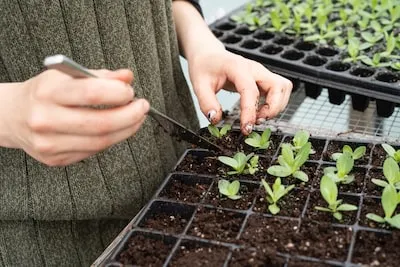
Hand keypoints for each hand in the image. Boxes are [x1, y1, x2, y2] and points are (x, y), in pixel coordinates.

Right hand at [0, 69, 148, 165]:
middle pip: (101, 124)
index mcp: (49, 92)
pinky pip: (93, 152)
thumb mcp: (67, 75)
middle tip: (142, 108)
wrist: (12, 116)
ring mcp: (49, 143)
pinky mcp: (55, 159)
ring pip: (100, 142)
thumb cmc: (44, 93)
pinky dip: (110, 140)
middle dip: (130, 116)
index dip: (119, 93)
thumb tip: (127, 77)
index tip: (131, 91)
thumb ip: (100, 75)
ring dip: (126, 130)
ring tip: (135, 119)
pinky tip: (115, 130)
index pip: (92, 93)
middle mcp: (46, 119)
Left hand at [188, 49, 291, 134]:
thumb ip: (207, 103)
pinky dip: (275, 104)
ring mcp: (261, 73)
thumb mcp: (199, 85)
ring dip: (276, 107)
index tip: (246, 128)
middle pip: (279, 86)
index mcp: (238, 67)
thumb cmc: (204, 67)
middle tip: (257, 121)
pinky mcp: (263, 79)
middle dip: (273, 109)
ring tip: (259, 118)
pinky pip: (279, 91)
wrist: (208, 55)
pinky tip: (260, 112)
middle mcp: (255, 68)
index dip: (250, 112)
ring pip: (283, 88)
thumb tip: (216, 119)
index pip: (250, 90)